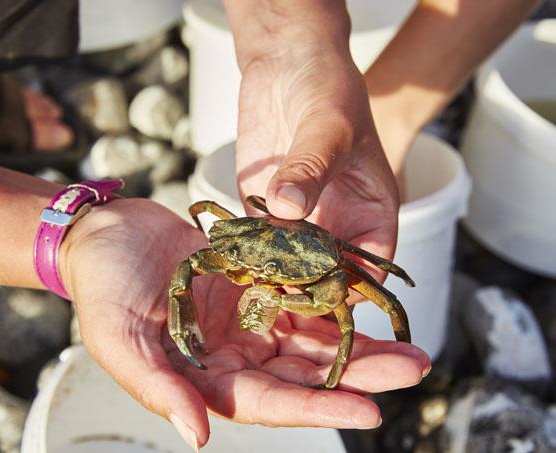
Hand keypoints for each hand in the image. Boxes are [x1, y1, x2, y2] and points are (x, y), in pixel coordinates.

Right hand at [61, 199, 429, 449]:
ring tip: (408, 341)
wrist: (104, 232)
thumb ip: (158, 387)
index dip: (318, 408)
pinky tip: (365, 297)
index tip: (370, 409)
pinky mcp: (256, 278)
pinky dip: (331, 297)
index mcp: (206, 376)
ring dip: (359, 339)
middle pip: (306, 371)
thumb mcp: (119, 340)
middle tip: (414, 367)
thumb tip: (198, 437)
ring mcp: (249, 314)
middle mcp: (236, 351)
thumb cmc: (102, 285)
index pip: (270, 401)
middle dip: (359, 372)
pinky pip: (300, 290)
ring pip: (313, 334)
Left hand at [236, 44, 400, 285]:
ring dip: (275, 279)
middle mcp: (336, 222)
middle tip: (281, 302)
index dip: (356, 288)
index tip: (325, 298)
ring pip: (291, 266)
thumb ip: (311, 168)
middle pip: (329, 275)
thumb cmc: (327, 88)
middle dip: (309, 292)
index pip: (373, 265)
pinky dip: (248, 258)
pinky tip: (233, 266)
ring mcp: (299, 219)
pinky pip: (259, 243)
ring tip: (253, 293)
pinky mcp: (264, 209)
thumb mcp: (328, 127)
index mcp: (371, 209)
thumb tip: (287, 208)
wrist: (286, 63)